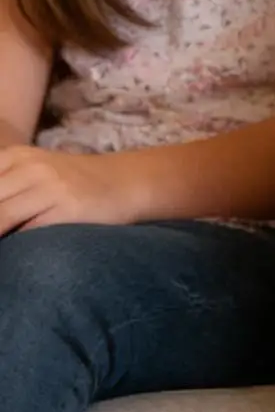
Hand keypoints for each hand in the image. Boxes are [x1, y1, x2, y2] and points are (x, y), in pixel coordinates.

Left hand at [0, 146, 134, 234]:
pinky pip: (27, 233)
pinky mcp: (67, 207)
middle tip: (0, 232)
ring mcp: (49, 186)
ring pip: (0, 218)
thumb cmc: (70, 186)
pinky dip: (14, 246)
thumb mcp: (32, 175)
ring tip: (6, 241)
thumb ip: (4, 190)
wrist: (125, 182)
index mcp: (14, 157)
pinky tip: (16, 255)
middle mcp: (29, 167)